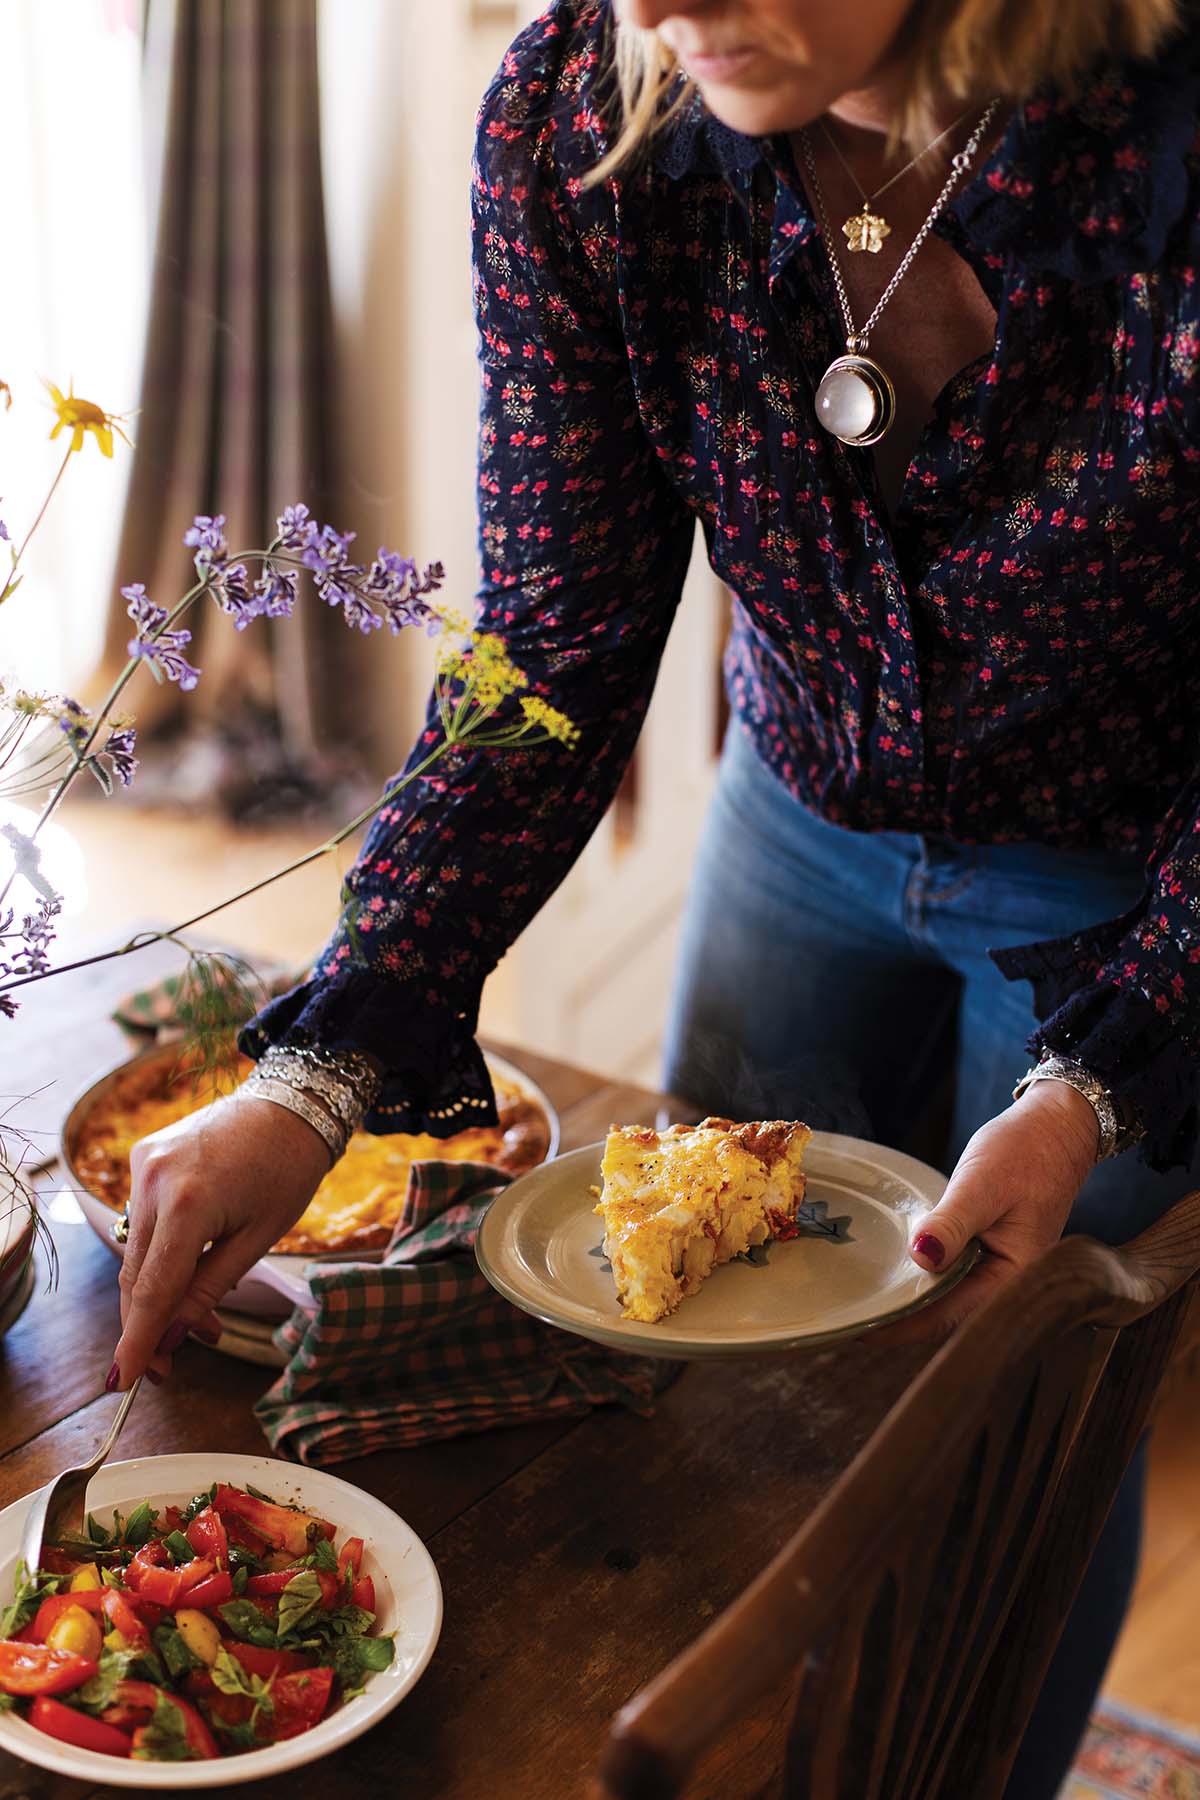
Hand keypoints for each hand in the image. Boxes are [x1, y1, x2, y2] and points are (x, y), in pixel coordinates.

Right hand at [110, 1095, 331, 1387]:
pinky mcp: (145, 1157)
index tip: (124, 1380)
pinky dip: (160, 1252)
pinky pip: (144, 1220)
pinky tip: (191, 1271)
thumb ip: (211, 1288)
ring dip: (158, 1290)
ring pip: (137, 1250)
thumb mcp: (259, 1238)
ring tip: (200, 1323)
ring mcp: (144, 1165)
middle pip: (136, 1274)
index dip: (138, 1339)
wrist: (289, 1104)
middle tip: (168, 1365)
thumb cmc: (287, 1170)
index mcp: (187, 1203)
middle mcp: (153, 1181)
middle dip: (149, 1323)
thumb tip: (175, 1335)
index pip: (152, 1289)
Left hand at [884, 1079, 1099, 1343]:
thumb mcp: (983, 1184)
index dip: (905, 1324)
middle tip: (851, 1316)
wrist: (1056, 1128)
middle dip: (901, 1317)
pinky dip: (924, 1275)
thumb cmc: (1026, 1151)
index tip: (862, 1328)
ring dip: (910, 1297)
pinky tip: (893, 1272)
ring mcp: (998, 1271)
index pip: (951, 1316)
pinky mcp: (987, 1254)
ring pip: (947, 1297)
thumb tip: (923, 1258)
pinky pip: (951, 1275)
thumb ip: (953, 1223)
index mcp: (1017, 1279)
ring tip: (862, 1300)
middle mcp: (1009, 1285)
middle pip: (947, 1315)